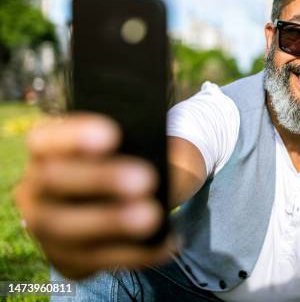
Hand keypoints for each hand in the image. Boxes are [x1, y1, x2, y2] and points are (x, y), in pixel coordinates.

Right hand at [14, 113, 173, 278]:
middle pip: (55, 180)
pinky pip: (95, 260)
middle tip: (146, 180)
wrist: (130, 200)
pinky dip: (135, 252)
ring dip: (112, 221)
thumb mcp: (140, 146)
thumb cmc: (132, 160)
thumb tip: (163, 164)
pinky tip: (167, 241)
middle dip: (101, 179)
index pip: (45, 138)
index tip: (113, 135)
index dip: (75, 136)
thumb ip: (147, 148)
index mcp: (46, 149)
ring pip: (67, 227)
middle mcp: (35, 189)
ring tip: (153, 215)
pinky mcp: (66, 260)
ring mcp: (45, 228)